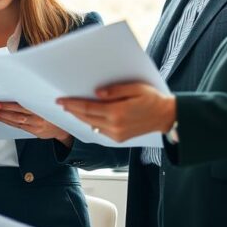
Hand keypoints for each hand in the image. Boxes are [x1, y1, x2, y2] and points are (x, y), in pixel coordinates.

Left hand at [0, 102, 72, 146]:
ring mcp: (35, 126)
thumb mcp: (49, 104)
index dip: (9, 105)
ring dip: (3, 117)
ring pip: (16, 122)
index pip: (22, 106)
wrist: (63, 130)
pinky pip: (18, 127)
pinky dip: (9, 122)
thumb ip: (37, 100)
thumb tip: (22, 91)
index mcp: (42, 109)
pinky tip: (2, 119)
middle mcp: (38, 118)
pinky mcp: (34, 132)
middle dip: (3, 111)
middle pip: (17, 114)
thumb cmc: (55, 114)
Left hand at [57, 82, 175, 142]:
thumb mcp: (135, 88)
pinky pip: (100, 130)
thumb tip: (96, 93)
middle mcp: (115, 126)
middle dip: (72, 110)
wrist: (166, 117)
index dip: (72, 104)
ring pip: (91, 125)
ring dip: (79, 117)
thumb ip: (115, 90)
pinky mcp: (119, 139)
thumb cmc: (152, 99)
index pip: (87, 108)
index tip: (61, 100)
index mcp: (117, 112)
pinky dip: (91, 123)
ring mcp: (116, 134)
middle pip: (86, 118)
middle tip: (61, 103)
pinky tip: (86, 116)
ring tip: (70, 109)